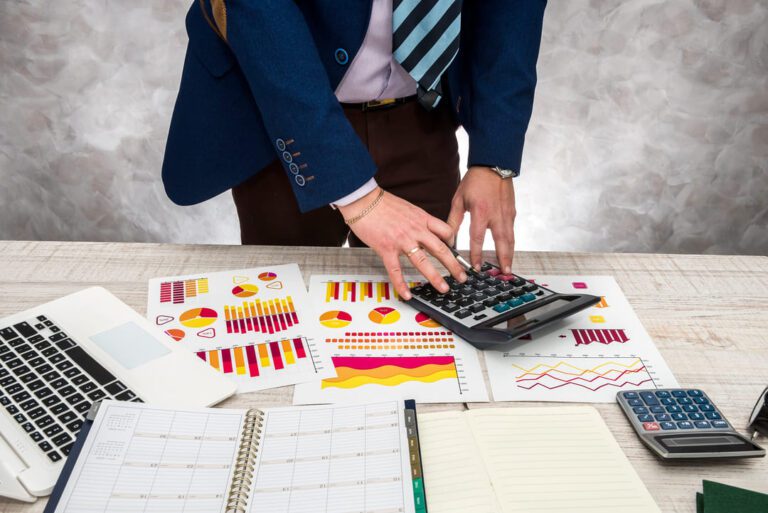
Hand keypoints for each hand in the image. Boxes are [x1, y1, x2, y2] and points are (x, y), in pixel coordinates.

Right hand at [339, 188, 466, 299]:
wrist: (363, 200)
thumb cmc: (381, 203)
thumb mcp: (407, 208)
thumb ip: (417, 220)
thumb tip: (422, 230)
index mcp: (422, 218)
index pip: (445, 231)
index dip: (453, 243)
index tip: (455, 252)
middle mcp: (416, 230)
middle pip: (441, 249)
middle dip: (454, 265)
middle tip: (462, 276)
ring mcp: (402, 240)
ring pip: (423, 262)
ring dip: (436, 277)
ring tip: (444, 288)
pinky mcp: (387, 248)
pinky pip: (396, 270)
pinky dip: (401, 284)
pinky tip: (406, 294)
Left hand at [447, 166, 515, 272]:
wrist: (494, 164)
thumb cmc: (475, 181)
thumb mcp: (459, 199)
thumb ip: (453, 220)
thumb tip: (448, 238)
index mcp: (481, 212)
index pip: (477, 238)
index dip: (476, 254)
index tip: (475, 267)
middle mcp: (496, 215)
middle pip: (501, 242)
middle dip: (502, 259)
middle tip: (503, 273)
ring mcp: (507, 214)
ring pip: (510, 238)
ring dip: (509, 254)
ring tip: (508, 268)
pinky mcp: (512, 212)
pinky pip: (512, 231)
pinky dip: (511, 243)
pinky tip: (509, 251)